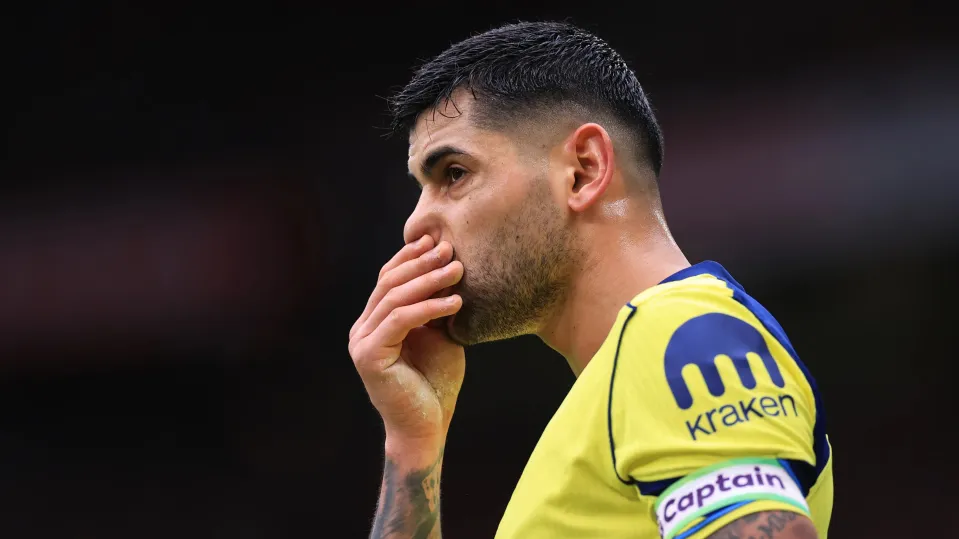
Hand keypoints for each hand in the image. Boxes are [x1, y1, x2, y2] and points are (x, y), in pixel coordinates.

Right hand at [349, 235, 465, 453]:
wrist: (427, 427)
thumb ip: (435, 308)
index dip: (410, 257)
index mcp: (375, 322)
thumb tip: (448, 269)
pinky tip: (454, 303)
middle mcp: (362, 329)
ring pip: (394, 298)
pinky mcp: (369, 356)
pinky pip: (399, 320)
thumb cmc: (435, 384)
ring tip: (457, 271)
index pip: (388, 279)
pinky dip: (428, 307)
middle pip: (389, 283)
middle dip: (421, 263)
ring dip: (428, 281)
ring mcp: (362, 342)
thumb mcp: (439, 336)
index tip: (437, 240)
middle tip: (450, 250)